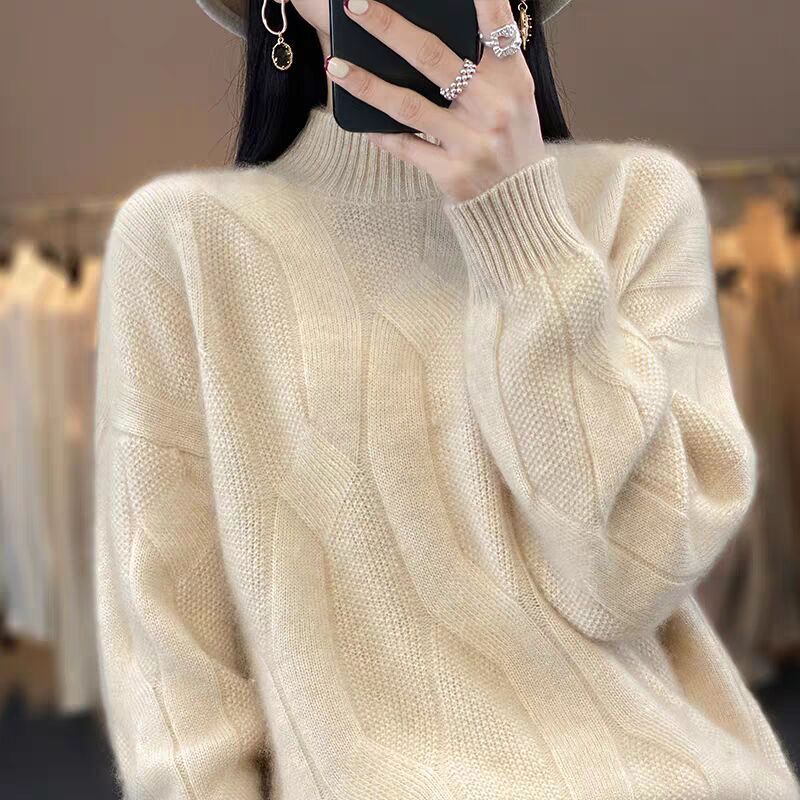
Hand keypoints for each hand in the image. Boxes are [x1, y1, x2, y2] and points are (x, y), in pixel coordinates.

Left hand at [325, 0, 547, 203]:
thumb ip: (488, 68)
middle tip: (355, 4)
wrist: (520, 208)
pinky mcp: (451, 174)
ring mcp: (470, 144)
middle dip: (389, 27)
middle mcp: (493, 109)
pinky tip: (360, 121)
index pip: (496, 29)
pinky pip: (407, 148)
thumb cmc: (512, 144)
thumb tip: (437, 34)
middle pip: (432, 58)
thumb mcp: (515, 101)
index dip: (479, 0)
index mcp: (513, 82)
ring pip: (409, 106)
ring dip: (367, 84)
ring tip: (335, 66)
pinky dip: (381, 134)